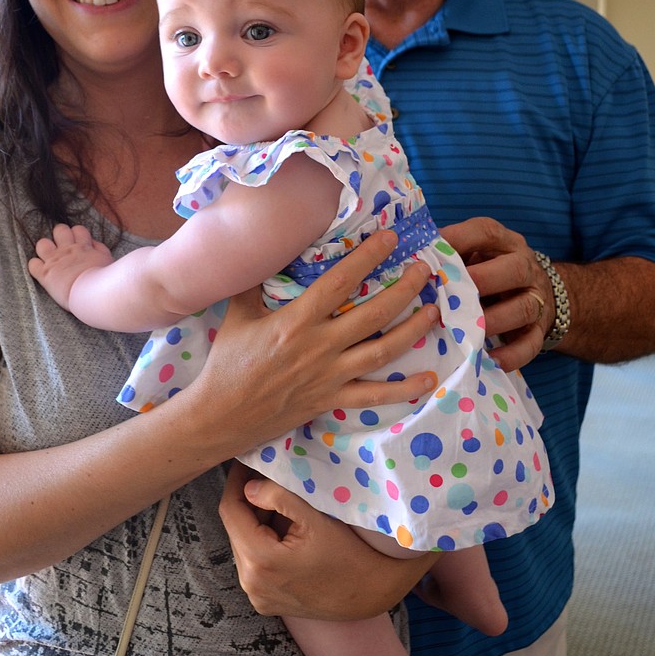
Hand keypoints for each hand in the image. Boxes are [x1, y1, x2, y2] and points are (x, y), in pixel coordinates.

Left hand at [28, 223, 112, 311]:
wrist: (93, 292)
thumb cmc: (104, 280)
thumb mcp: (107, 260)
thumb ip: (99, 249)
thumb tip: (92, 244)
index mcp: (84, 247)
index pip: (78, 230)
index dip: (77, 236)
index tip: (78, 244)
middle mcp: (68, 250)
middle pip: (59, 230)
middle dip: (60, 237)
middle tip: (63, 249)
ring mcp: (55, 260)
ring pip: (42, 244)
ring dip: (45, 250)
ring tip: (50, 259)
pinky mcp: (45, 273)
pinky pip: (32, 264)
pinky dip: (35, 267)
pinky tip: (42, 273)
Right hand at [199, 230, 441, 451]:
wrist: (220, 415)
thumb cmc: (227, 362)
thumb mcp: (237, 314)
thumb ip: (254, 281)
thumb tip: (267, 248)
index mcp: (296, 322)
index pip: (339, 283)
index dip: (367, 258)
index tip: (390, 239)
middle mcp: (319, 347)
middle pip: (372, 315)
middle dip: (403, 290)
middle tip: (424, 269)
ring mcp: (329, 376)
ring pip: (382, 352)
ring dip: (412, 331)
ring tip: (434, 310)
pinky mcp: (331, 400)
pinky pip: (374, 396)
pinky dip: (404, 390)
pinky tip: (429, 379)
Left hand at [219, 463, 429, 619]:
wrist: (372, 592)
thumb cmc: (349, 552)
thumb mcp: (315, 517)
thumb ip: (278, 497)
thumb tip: (248, 486)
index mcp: (260, 561)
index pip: (230, 511)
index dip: (235, 482)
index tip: (246, 461)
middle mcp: (251, 584)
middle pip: (234, 529)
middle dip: (246, 501)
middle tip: (264, 476)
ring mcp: (257, 597)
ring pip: (242, 546)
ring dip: (255, 522)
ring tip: (278, 503)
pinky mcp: (265, 602)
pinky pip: (252, 563)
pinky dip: (261, 543)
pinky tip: (283, 530)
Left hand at [441, 217, 550, 370]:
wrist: (542, 294)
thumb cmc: (492, 271)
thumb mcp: (476, 254)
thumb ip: (452, 253)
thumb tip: (410, 256)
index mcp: (505, 243)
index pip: (487, 232)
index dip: (460, 239)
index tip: (431, 252)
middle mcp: (525, 267)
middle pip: (515, 269)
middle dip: (483, 280)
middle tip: (452, 294)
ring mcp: (536, 299)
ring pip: (524, 308)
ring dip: (494, 321)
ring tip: (466, 333)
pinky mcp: (539, 330)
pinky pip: (531, 343)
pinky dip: (513, 354)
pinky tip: (491, 359)